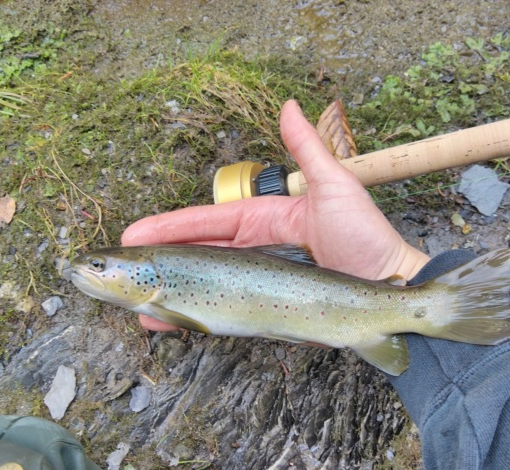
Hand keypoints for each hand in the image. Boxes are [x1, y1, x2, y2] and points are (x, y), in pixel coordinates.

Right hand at [121, 100, 429, 330]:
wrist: (389, 291)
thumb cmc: (366, 237)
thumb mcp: (336, 186)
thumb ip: (308, 149)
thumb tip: (290, 105)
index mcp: (266, 220)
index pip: (208, 222)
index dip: (170, 226)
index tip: (135, 232)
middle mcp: (257, 251)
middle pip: (198, 255)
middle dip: (159, 262)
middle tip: (120, 270)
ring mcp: (260, 283)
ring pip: (204, 286)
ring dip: (169, 295)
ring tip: (133, 305)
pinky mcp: (267, 311)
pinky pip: (223, 313)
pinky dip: (193, 319)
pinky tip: (164, 324)